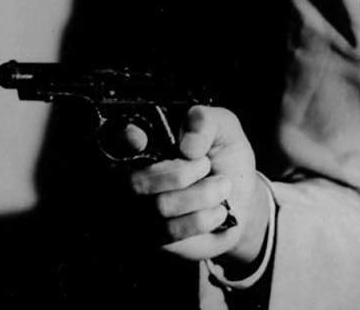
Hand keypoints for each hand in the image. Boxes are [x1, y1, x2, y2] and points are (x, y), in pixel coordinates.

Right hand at [128, 106, 269, 267]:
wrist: (244, 201)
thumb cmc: (226, 159)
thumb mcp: (224, 128)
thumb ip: (205, 121)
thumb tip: (186, 146)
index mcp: (147, 144)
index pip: (116, 141)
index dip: (122, 140)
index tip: (139, 139)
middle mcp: (136, 176)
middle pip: (137, 181)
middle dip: (181, 173)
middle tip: (207, 165)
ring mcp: (143, 211)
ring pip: (160, 207)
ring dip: (201, 195)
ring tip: (222, 186)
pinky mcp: (156, 238)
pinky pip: (172, 231)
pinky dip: (203, 219)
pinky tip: (219, 211)